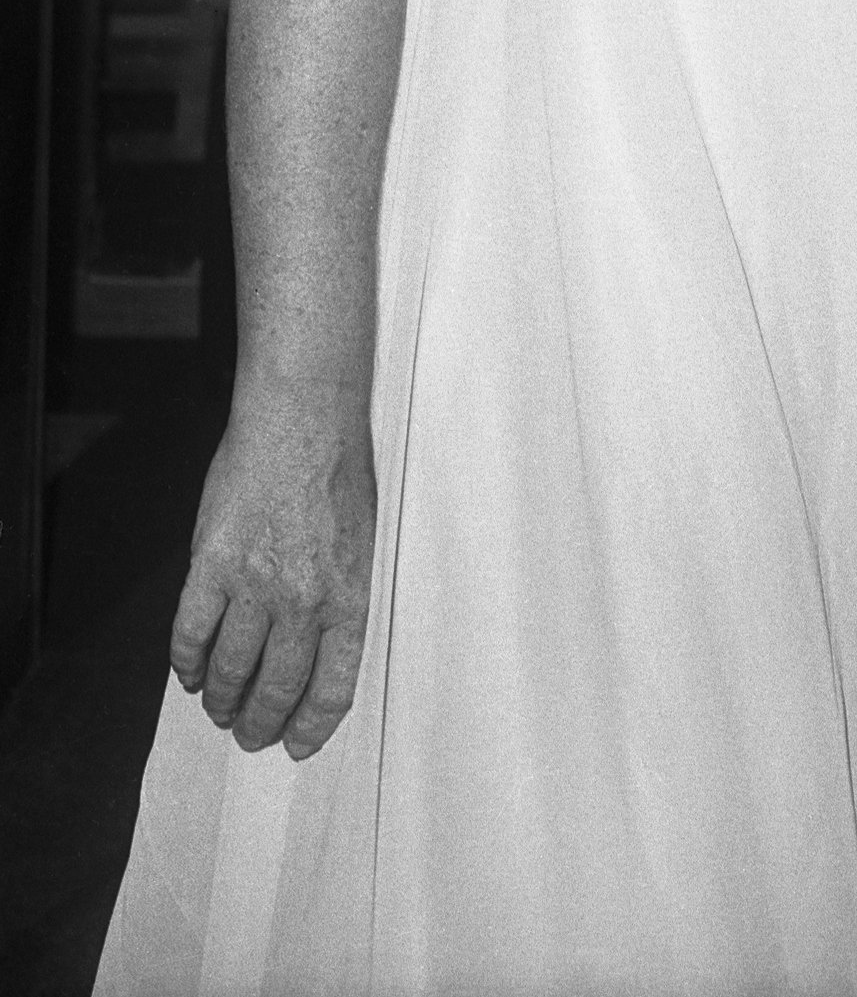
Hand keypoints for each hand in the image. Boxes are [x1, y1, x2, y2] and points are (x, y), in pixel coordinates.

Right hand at [169, 370, 374, 757]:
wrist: (304, 418)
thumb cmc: (338, 473)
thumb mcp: (361, 542)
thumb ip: (338, 599)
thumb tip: (314, 651)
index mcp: (351, 595)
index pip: (333, 687)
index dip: (311, 727)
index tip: (296, 746)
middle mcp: (305, 600)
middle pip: (276, 690)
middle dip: (260, 723)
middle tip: (249, 734)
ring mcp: (255, 584)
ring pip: (228, 671)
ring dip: (220, 699)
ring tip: (218, 708)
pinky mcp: (211, 565)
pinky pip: (190, 635)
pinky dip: (186, 664)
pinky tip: (189, 673)